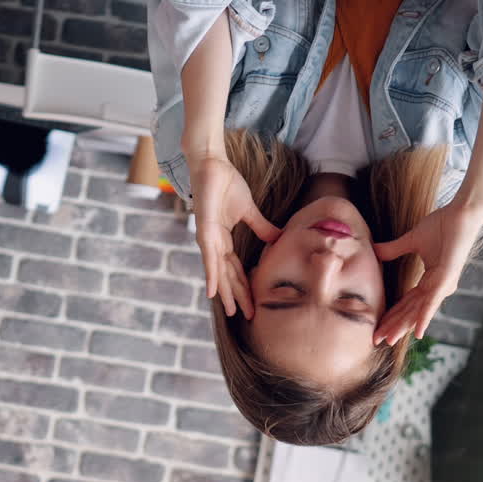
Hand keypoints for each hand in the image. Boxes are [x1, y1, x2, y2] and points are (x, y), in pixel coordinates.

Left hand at [190, 154, 280, 318]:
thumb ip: (261, 227)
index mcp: (223, 240)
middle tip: (246, 316)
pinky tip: (213, 292)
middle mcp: (214, 243)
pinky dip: (211, 275)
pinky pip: (209, 258)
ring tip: (232, 311)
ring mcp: (208, 239)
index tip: (254, 304)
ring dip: (226, 293)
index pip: (236, 269)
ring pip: (219, 272)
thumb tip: (278, 239)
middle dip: (237, 296)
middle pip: (228, 276)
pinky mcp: (204, 231)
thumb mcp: (248, 210)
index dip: (245, 286)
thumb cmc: (226, 184)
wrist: (212, 165)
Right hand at [372, 203, 482, 345]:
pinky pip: (432, 301)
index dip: (392, 315)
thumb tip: (374, 251)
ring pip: (419, 310)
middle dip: (393, 326)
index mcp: (430, 281)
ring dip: (403, 326)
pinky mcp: (447, 278)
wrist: (462, 213)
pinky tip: (418, 331)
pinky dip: (424, 316)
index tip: (377, 327)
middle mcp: (438, 287)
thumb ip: (394, 249)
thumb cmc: (443, 225)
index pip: (407, 303)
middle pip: (411, 311)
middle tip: (376, 340)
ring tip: (389, 340)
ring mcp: (443, 285)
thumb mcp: (412, 240)